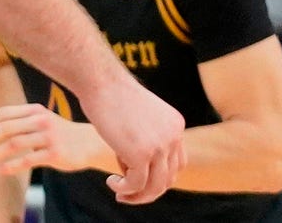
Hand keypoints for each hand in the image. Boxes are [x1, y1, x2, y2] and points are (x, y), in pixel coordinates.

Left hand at [0, 103, 106, 174]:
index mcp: (37, 110)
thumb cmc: (59, 134)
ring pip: (15, 144)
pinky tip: (1, 170)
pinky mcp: (56, 153)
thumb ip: (20, 122)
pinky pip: (28, 160)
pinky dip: (11, 166)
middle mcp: (43, 121)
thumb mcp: (42, 121)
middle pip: (7, 128)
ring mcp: (50, 137)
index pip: (5, 113)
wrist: (90, 143)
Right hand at [78, 75, 185, 203]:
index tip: (137, 179)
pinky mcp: (142, 153)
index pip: (177, 163)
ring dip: (137, 197)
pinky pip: (136, 185)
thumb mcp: (140, 118)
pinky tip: (111, 182)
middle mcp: (174, 136)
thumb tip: (137, 167)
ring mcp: (160, 145)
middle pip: (169, 178)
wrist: (104, 84)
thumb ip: (146, 138)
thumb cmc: (115, 98)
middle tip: (126, 193)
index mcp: (176, 126)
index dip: (158, 177)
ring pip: (156, 186)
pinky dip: (123, 189)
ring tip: (120, 194)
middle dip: (148, 191)